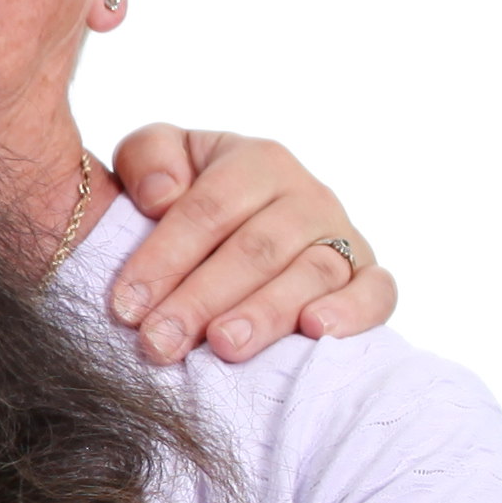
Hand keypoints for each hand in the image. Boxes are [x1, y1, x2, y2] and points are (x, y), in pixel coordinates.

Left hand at [98, 124, 393, 363]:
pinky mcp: (369, 276)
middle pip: (255, 249)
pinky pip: (376, 292)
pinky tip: (316, 331)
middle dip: (202, 299)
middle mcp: (306, 196)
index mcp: (255, 162)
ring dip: (266, 314)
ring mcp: (343, 237)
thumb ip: (148, 156)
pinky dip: (352, 311)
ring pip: (311, 274)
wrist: (241, 225)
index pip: (208, 209)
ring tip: (224, 346)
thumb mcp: (156, 160)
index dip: (164, 257)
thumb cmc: (186, 195)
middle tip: (160, 342)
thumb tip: (162, 193)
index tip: (125, 305)